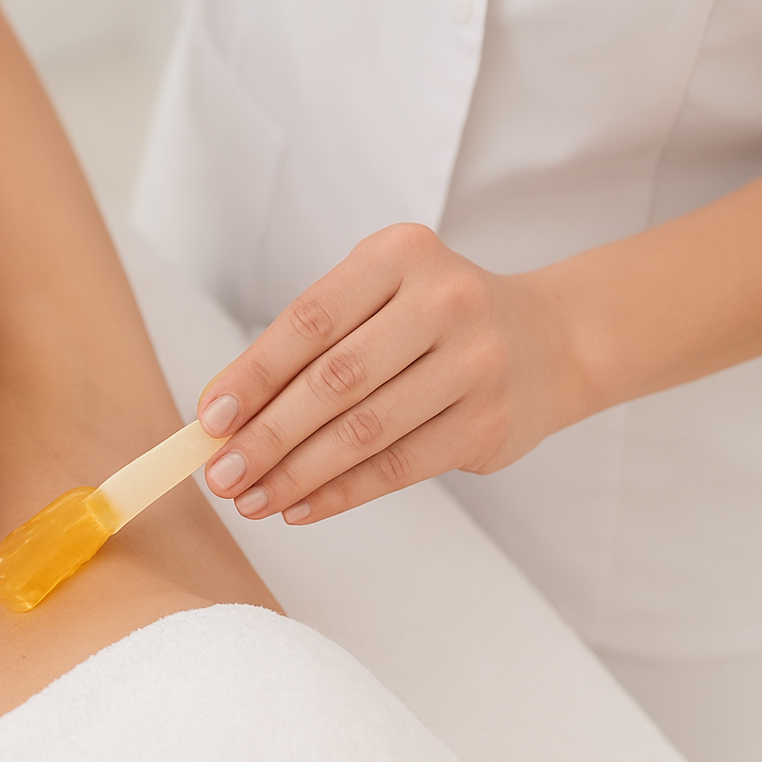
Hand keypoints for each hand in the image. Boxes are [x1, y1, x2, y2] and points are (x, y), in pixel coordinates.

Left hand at [197, 224, 583, 522]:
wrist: (551, 340)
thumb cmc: (432, 321)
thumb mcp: (377, 300)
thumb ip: (308, 346)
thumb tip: (225, 413)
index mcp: (400, 255)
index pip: (310, 320)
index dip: (254, 373)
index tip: (210, 419)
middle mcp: (444, 301)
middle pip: (335, 380)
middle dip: (267, 435)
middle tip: (221, 474)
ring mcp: (476, 363)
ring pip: (365, 431)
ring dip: (297, 473)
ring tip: (251, 499)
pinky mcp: (491, 423)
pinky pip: (399, 467)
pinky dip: (342, 492)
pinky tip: (301, 506)